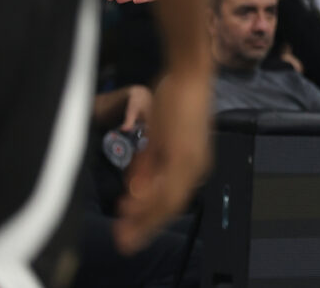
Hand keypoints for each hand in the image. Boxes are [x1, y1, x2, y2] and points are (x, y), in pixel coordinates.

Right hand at [113, 71, 211, 254]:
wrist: (189, 76)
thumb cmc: (177, 100)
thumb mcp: (161, 137)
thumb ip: (150, 163)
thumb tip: (136, 186)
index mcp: (194, 164)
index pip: (172, 201)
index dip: (151, 217)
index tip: (132, 229)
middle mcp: (196, 167)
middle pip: (170, 208)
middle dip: (145, 227)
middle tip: (124, 242)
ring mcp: (192, 162)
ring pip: (167, 204)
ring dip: (143, 220)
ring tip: (123, 233)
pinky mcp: (183, 154)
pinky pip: (165, 187)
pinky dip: (147, 202)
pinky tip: (129, 207)